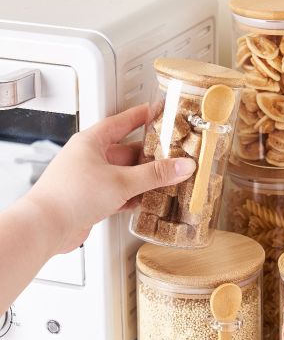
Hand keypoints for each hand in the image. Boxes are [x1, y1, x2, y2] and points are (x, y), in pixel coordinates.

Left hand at [26, 104, 195, 253]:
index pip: (122, 122)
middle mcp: (90, 158)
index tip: (157, 111)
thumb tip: (181, 166)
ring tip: (166, 179)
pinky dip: (135, 196)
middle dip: (150, 155)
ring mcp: (91, 180)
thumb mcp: (121, 181)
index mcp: (91, 142)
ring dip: (145, 179)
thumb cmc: (69, 196)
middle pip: (128, 151)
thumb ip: (155, 174)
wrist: (46, 228)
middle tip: (172, 155)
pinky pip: (120, 193)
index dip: (141, 116)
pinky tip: (147, 201)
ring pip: (125, 174)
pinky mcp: (92, 200)